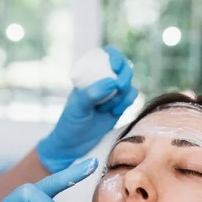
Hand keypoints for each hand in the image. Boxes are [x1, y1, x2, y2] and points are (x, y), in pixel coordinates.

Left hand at [36, 46, 137, 172]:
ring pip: (129, 84)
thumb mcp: (78, 107)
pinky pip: (131, 98)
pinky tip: (114, 113)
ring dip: (123, 95)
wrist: (74, 145)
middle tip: (119, 87)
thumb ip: (92, 94)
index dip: (115, 56)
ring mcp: (113, 94)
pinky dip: (127, 103)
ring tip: (108, 108)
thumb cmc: (71, 123)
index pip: (107, 55)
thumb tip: (113, 82)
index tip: (115, 67)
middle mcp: (103, 81)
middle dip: (125, 75)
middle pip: (123, 67)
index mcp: (90, 74)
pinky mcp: (120, 106)